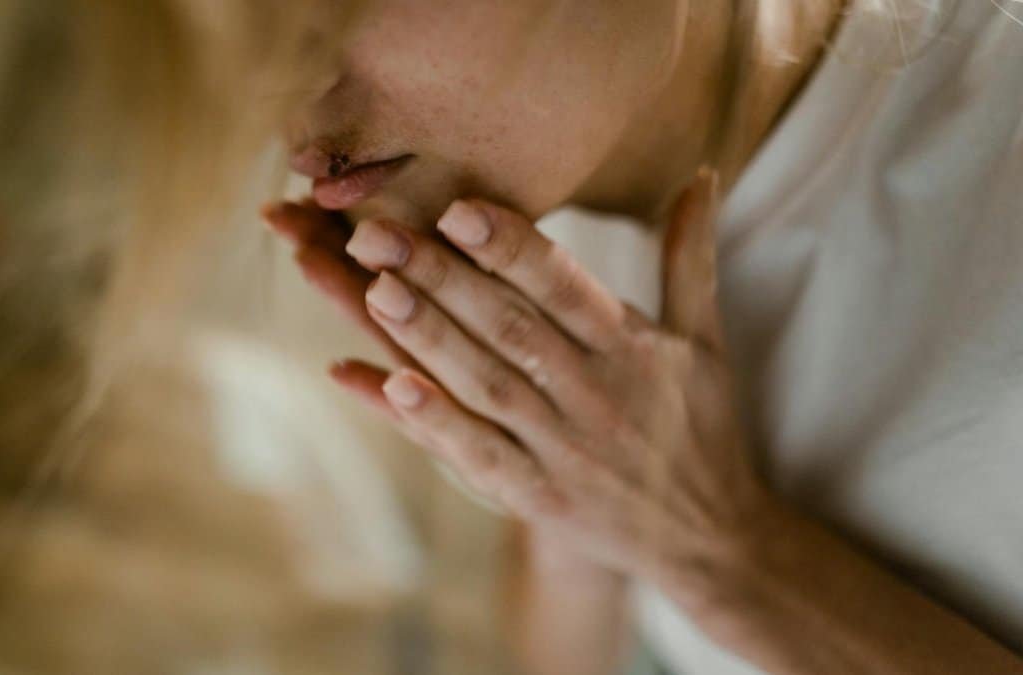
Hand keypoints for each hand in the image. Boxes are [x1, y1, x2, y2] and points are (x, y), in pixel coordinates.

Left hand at [263, 170, 774, 595]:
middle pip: (509, 328)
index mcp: (630, 347)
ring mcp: (561, 449)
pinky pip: (478, 457)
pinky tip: (385, 387)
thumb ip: (691, 256)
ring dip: (428, 339)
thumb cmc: (700, 425)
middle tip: (375, 233)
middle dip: (441, 278)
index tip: (458, 209)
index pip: (564, 287)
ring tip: (374, 290)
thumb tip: (702, 173)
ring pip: (486, 386)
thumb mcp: (705, 339)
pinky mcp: (536, 496)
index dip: (512, 248)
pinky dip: (433, 424)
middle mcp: (593, 394)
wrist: (708, 539)